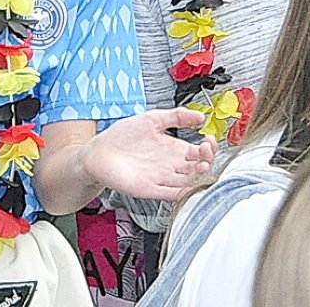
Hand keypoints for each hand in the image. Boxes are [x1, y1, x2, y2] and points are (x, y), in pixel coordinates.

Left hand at [83, 107, 216, 200]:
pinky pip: (170, 194)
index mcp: (174, 150)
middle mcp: (170, 166)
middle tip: (206, 149)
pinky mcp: (149, 189)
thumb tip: (201, 116)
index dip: (208, 148)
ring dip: (198, 176)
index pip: (199, 153)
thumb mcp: (153, 118)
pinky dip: (183, 191)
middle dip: (207, 160)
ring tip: (203, 164)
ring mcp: (161, 179)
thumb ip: (177, 116)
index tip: (209, 139)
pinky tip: (190, 183)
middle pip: (197, 168)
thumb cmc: (123, 135)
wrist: (99, 150)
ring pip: (188, 182)